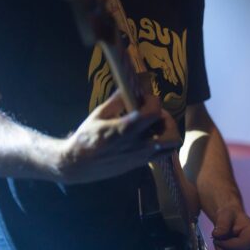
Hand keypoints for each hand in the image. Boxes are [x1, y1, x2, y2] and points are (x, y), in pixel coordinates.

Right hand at [56, 90, 179, 183]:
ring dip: (168, 133)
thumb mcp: (99, 114)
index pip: (155, 112)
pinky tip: (150, 138)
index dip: (154, 101)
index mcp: (127, 129)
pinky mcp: (139, 164)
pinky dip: (162, 144)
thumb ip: (118, 100)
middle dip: (167, 120)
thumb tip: (129, 85)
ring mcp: (141, 157)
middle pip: (172, 133)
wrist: (77, 165)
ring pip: (171, 146)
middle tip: (154, 114)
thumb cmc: (86, 138)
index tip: (145, 99)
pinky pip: (162, 155)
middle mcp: (138, 145)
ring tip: (155, 127)